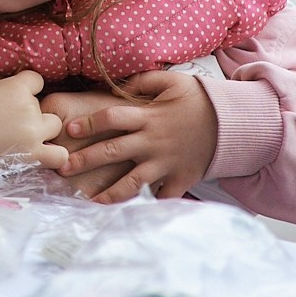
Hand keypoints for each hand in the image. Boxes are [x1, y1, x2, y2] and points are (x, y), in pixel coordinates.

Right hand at [0, 71, 68, 175]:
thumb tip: (6, 79)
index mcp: (16, 88)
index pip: (37, 80)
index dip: (27, 87)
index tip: (13, 96)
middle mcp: (29, 109)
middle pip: (47, 106)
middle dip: (35, 112)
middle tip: (15, 121)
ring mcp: (33, 134)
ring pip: (56, 127)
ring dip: (45, 131)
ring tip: (28, 137)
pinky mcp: (31, 157)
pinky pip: (59, 156)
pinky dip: (54, 155)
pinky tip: (39, 153)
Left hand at [53, 69, 219, 202]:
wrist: (233, 124)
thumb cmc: (199, 101)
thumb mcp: (174, 81)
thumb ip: (144, 79)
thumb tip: (119, 81)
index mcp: (148, 117)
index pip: (111, 118)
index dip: (88, 123)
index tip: (68, 130)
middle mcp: (152, 142)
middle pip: (112, 151)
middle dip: (84, 160)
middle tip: (62, 168)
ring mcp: (165, 164)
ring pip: (131, 182)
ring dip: (109, 193)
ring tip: (90, 200)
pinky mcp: (179, 180)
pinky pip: (160, 197)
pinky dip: (147, 206)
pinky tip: (129, 216)